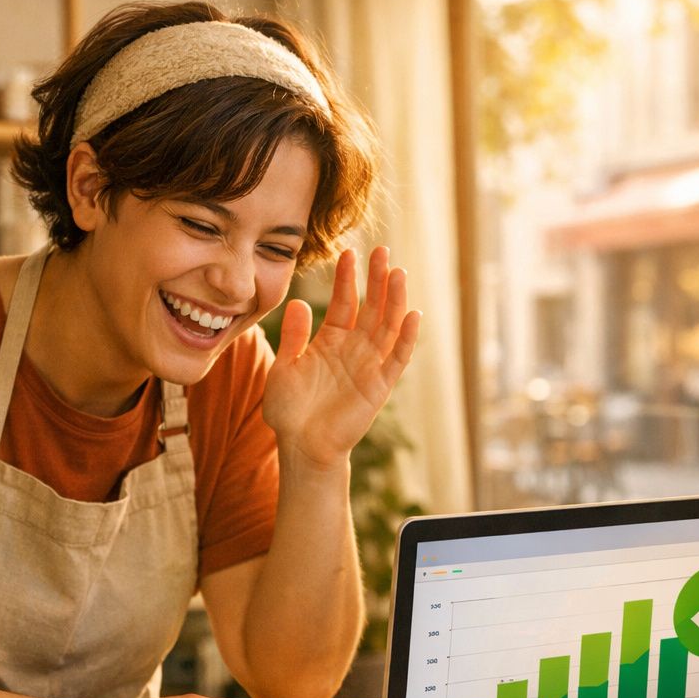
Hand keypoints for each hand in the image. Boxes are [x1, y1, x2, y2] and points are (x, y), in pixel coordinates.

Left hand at [262, 247, 421, 470]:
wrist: (301, 447)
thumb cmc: (289, 411)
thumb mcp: (284, 368)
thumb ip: (294, 336)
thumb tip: (298, 302)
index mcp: (331, 341)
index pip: (344, 302)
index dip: (347, 279)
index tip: (348, 253)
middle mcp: (354, 348)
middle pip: (371, 307)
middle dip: (376, 279)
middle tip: (381, 250)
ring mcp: (369, 366)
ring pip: (388, 326)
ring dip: (395, 300)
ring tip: (398, 272)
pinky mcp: (380, 386)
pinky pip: (397, 358)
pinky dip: (407, 338)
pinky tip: (413, 314)